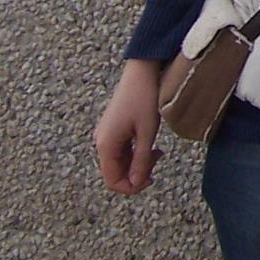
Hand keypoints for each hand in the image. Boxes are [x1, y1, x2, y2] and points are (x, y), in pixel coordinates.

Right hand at [93, 58, 164, 195]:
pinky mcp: (113, 130)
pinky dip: (136, 153)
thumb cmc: (144, 99)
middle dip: (137, 174)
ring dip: (138, 163)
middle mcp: (101, 142)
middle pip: (116, 173)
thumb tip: (136, 183)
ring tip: (157, 151)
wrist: (141, 72)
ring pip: (120, 163)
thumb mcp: (147, 132)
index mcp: (106, 145)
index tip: (151, 180)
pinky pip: (122, 151)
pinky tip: (151, 146)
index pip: (112, 181)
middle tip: (157, 160)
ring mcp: (106, 135)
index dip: (131, 187)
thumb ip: (141, 160)